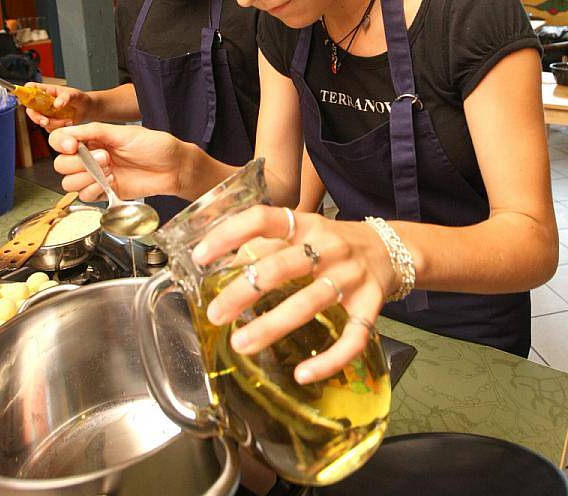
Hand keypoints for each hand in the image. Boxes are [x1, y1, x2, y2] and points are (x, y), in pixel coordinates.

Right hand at [25, 82, 90, 129]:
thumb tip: (56, 104)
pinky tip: (68, 123)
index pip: (30, 88)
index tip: (26, 99)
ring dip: (53, 123)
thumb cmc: (79, 98)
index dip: (25, 92)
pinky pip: (49, 128)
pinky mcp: (51, 122)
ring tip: (67, 120)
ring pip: (40, 121)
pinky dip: (59, 127)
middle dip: (36, 117)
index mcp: (46, 91)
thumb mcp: (74, 94)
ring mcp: (46, 113)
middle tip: (45, 121)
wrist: (86, 109)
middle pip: (30, 109)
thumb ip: (65, 97)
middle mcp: (43, 102)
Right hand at [49, 123, 187, 201]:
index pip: (60, 140)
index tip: (73, 146)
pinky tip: (112, 181)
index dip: (61, 143)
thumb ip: (95, 131)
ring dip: (86, 177)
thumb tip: (69, 133)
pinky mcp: (105, 192)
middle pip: (61, 164)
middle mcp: (91, 156)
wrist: (174, 168)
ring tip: (110, 170)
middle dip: (79, 162)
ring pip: (69, 182)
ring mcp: (97, 175)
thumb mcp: (125, 133)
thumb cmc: (155, 146)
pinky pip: (85, 196)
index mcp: (93, 138)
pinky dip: (94, 190)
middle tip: (106, 157)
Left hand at [191, 205, 399, 383]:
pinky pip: (352, 337)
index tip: (200, 257)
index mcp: (306, 224)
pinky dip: (329, 360)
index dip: (229, 234)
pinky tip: (303, 373)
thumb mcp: (304, 232)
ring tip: (241, 344)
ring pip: (309, 302)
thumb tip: (223, 261)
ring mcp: (351, 277)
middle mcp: (328, 247)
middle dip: (243, 291)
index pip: (263, 219)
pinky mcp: (371, 305)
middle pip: (281, 266)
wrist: (392, 249)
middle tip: (215, 313)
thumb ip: (267, 245)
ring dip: (273, 325)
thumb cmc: (334, 243)